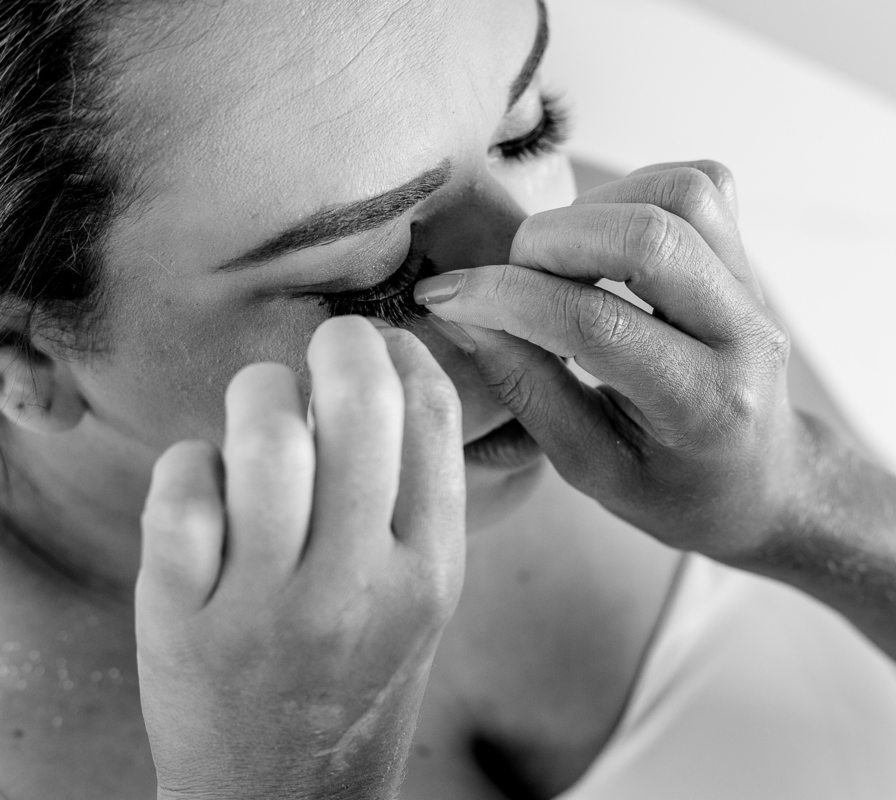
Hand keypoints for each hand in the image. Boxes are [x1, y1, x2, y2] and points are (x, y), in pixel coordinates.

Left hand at [135, 317, 464, 799]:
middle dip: (340, 345)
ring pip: (265, 439)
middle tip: (326, 345)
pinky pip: (182, 492)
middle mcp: (356, 587)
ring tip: (263, 409)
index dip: (406, 351)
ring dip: (261, 395)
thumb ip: (414, 501)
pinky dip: (191, 463)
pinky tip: (210, 483)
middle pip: (357, 408)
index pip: (431, 418)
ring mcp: (266, 606)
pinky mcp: (181, 620)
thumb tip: (382, 375)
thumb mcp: (423, 601)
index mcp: (429, 574)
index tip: (385, 338)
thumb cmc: (356, 682)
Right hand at [412, 161, 797, 559]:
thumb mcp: (592, 469)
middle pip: (651, 238)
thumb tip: (465, 314)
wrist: (762, 483)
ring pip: (682, 194)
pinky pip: (702, 184)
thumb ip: (529, 391)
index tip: (446, 296)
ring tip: (556, 257)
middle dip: (551, 242)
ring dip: (597, 208)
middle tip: (508, 276)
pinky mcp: (748, 259)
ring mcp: (753, 289)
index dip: (506, 299)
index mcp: (703, 406)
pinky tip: (602, 236)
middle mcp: (743, 336)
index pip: (597, 325)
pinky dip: (637, 191)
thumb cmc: (675, 490)